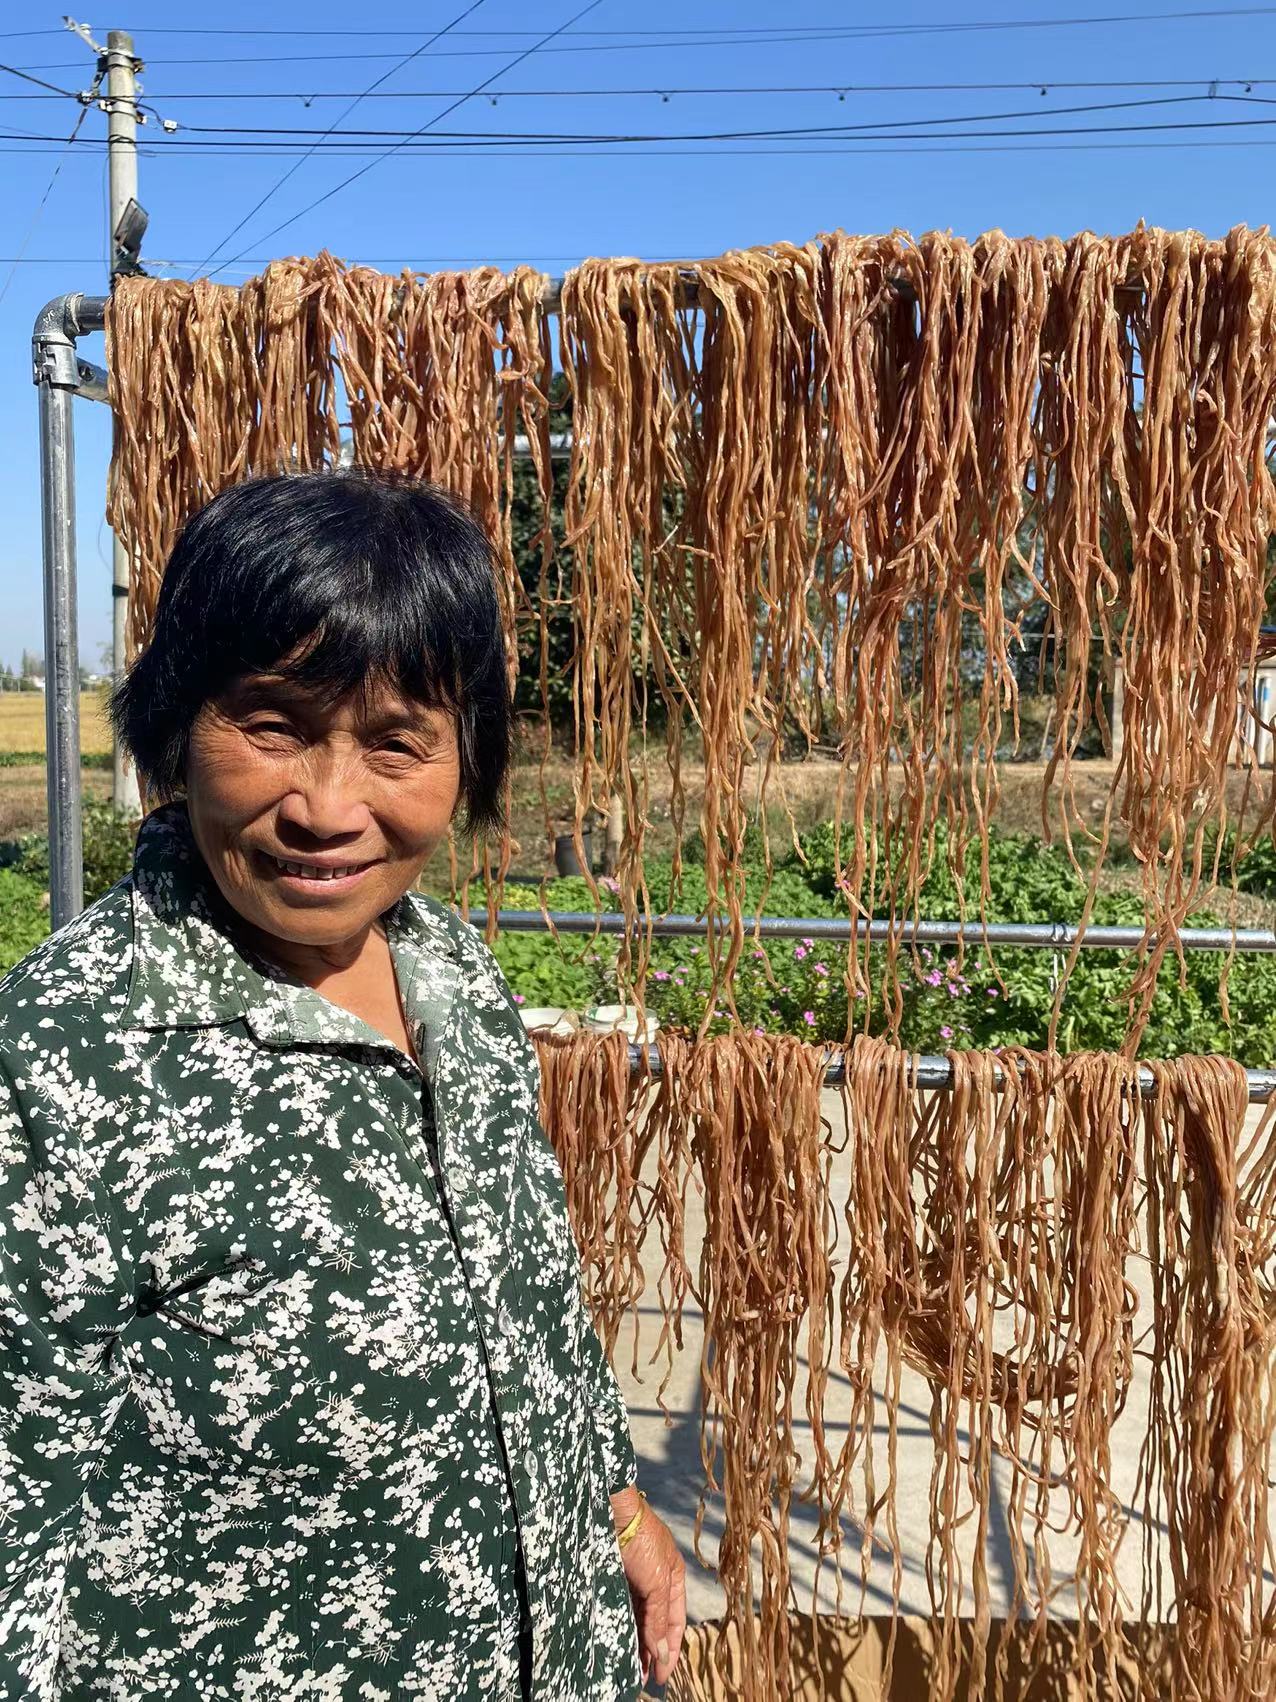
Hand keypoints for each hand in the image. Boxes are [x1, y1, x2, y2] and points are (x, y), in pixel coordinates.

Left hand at [610, 1488, 685, 1690]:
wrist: (613, 1511)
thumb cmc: (642, 1540)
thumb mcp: (657, 1581)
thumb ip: (659, 1617)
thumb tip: (662, 1653)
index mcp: (674, 1578)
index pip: (675, 1622)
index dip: (670, 1650)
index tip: (662, 1676)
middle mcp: (656, 1580)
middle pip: (657, 1623)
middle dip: (653, 1651)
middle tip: (644, 1677)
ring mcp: (635, 1580)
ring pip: (639, 1619)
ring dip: (637, 1642)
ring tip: (631, 1667)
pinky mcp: (616, 1578)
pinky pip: (623, 1610)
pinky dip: (624, 1627)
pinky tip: (620, 1642)